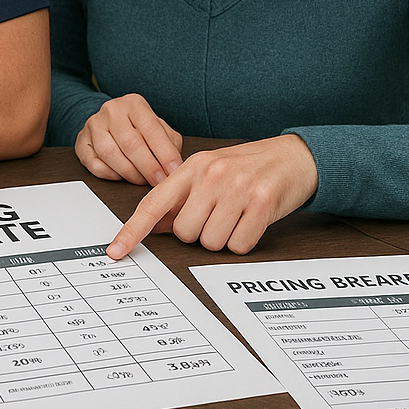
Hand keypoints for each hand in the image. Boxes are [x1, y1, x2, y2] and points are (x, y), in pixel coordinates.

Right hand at [76, 93, 182, 184]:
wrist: (110, 121)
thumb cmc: (139, 128)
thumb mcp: (158, 129)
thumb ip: (169, 143)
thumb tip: (175, 166)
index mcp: (133, 103)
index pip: (151, 129)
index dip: (164, 153)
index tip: (174, 171)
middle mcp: (111, 110)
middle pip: (130, 143)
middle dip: (148, 167)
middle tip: (159, 182)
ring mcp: (93, 125)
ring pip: (110, 153)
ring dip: (129, 173)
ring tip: (141, 180)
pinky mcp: (81, 141)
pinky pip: (94, 163)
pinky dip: (110, 174)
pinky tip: (121, 176)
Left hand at [107, 134, 318, 258]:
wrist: (292, 157)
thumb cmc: (245, 167)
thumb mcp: (207, 173)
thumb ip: (180, 198)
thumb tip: (154, 226)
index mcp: (191, 167)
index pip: (153, 203)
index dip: (132, 230)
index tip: (115, 251)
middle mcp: (211, 175)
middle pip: (183, 232)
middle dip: (197, 232)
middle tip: (216, 215)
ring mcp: (236, 189)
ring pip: (210, 242)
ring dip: (222, 238)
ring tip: (235, 215)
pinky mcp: (262, 205)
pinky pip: (238, 245)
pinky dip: (243, 241)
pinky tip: (250, 221)